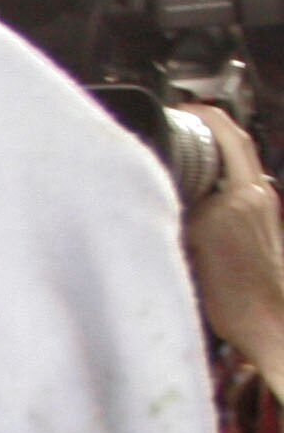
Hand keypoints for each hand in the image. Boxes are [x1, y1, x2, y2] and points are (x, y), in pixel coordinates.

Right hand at [183, 108, 283, 378]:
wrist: (270, 324)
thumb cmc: (241, 295)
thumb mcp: (199, 241)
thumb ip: (185, 206)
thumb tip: (162, 189)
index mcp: (244, 193)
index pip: (228, 135)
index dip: (204, 116)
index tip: (180, 109)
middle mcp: (256, 197)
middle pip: (234, 148)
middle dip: (208, 131)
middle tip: (181, 125)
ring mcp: (260, 213)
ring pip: (234, 170)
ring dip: (212, 158)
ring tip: (181, 159)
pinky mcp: (259, 229)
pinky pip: (235, 193)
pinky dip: (215, 185)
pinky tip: (192, 200)